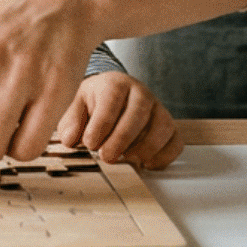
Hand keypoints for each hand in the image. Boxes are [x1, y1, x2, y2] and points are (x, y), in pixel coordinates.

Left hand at [55, 72, 182, 169]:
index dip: (101, 124)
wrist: (114, 95)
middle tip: (107, 156)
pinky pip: (176, 141)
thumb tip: (70, 139)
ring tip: (127, 159)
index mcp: (116, 83)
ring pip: (162, 126)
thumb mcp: (77, 105)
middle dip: (122, 138)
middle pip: (139, 113)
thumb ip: (71, 121)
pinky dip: (164, 155)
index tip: (89, 143)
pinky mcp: (169, 126)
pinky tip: (146, 163)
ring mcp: (158, 109)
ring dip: (145, 148)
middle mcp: (141, 93)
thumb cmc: (95, 102)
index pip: (112, 99)